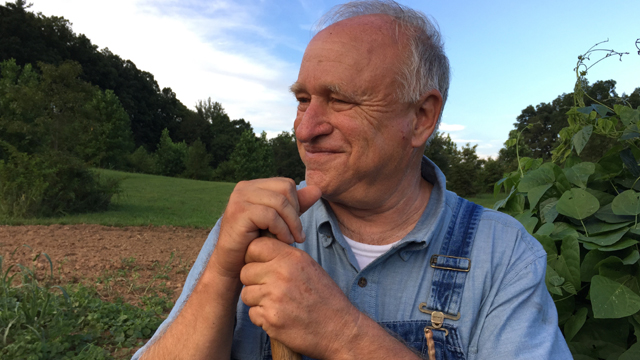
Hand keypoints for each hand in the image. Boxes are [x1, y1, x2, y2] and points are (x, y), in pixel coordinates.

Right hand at [210, 178, 321, 278]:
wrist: (233, 264)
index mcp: (254, 185)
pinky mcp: (239, 212)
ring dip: (291, 223)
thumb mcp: (280, 222)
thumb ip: (296, 206)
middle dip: (296, 213)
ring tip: (292, 240)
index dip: (296, 204)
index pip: (286, 184)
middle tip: (297, 234)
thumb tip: (317, 189)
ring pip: (280, 202)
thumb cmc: (256, 242)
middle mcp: (245, 187)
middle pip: (285, 188)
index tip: (295, 226)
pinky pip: (271, 215)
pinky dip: (281, 230)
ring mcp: (240, 198)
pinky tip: (282, 241)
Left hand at [240, 237, 360, 358]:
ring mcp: (274, 297)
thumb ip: (285, 258)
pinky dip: (262, 317)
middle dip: (253, 281)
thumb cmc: (325, 298)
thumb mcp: (309, 267)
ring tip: (277, 304)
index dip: (252, 257)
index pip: (255, 247)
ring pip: (246, 294)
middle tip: (269, 289)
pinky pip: (252, 314)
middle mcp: (281, 274)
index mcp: (292, 258)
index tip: (259, 266)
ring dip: (257, 300)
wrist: (339, 329)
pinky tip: (280, 317)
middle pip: (245, 272)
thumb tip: (261, 251)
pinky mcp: (271, 319)